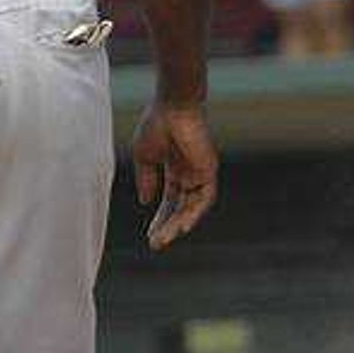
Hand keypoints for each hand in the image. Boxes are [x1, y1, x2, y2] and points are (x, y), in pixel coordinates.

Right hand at [131, 101, 217, 249]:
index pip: (169, 201)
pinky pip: (204, 198)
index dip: (159, 218)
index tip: (149, 235)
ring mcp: (200, 173)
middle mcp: (189, 174)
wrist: (172, 108)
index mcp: (174, 170)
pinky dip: (194, 212)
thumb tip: (146, 202)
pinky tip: (182, 226)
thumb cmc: (156, 126)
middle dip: (167, 226)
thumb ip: (147, 179)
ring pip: (192, 207)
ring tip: (165, 239)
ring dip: (178, 224)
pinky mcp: (209, 171)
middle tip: (156, 244)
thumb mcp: (144, 157)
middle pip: (180, 208)